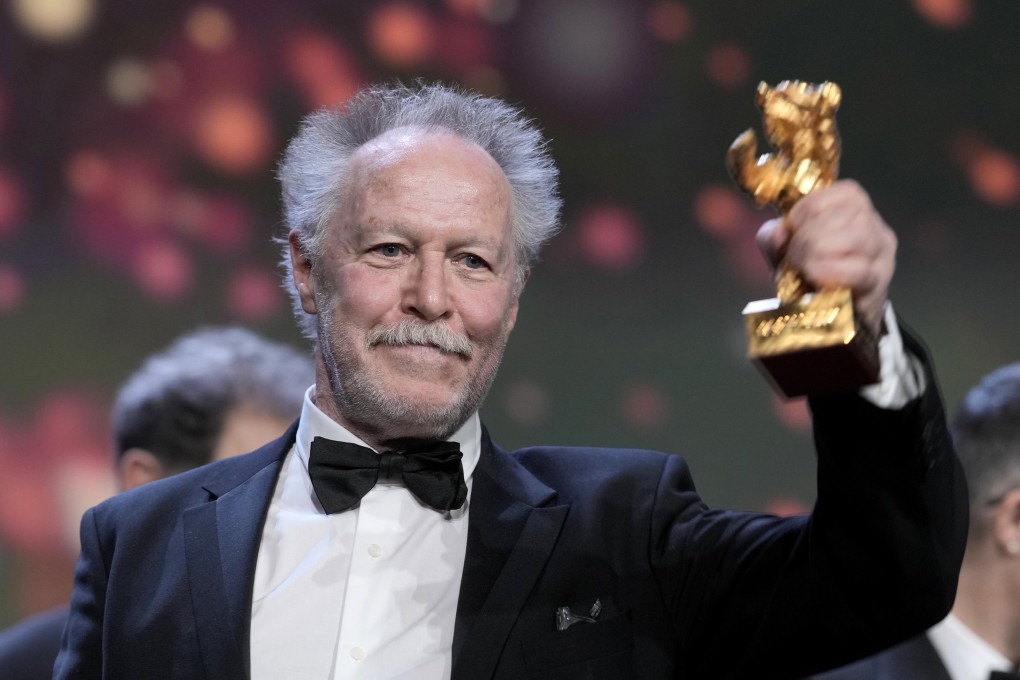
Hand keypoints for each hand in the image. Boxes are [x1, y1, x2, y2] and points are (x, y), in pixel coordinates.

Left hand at [755, 179, 896, 335]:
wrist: (827, 313)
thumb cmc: (808, 270)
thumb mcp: (783, 246)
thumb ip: (773, 235)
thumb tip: (778, 234)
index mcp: (853, 205)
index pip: (840, 192)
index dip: (805, 211)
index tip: (792, 232)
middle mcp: (875, 225)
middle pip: (848, 214)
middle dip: (810, 235)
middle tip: (794, 256)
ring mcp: (882, 255)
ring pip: (858, 237)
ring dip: (819, 252)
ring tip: (804, 268)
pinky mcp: (879, 285)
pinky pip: (861, 271)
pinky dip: (831, 272)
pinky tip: (816, 280)